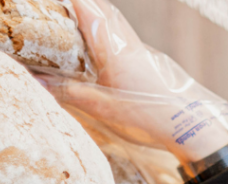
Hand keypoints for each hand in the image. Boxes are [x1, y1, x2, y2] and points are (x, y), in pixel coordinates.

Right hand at [62, 0, 227, 163]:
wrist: (190, 126)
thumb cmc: (149, 116)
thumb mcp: (104, 107)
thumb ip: (70, 93)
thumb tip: (38, 82)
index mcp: (113, 47)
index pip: (88, 8)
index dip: (71, 0)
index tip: (53, 1)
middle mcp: (127, 42)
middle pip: (102, 10)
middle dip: (80, 5)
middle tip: (61, 9)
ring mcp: (140, 50)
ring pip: (115, 21)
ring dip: (96, 16)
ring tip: (76, 23)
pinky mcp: (149, 61)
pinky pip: (125, 36)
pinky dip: (110, 32)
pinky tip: (103, 47)